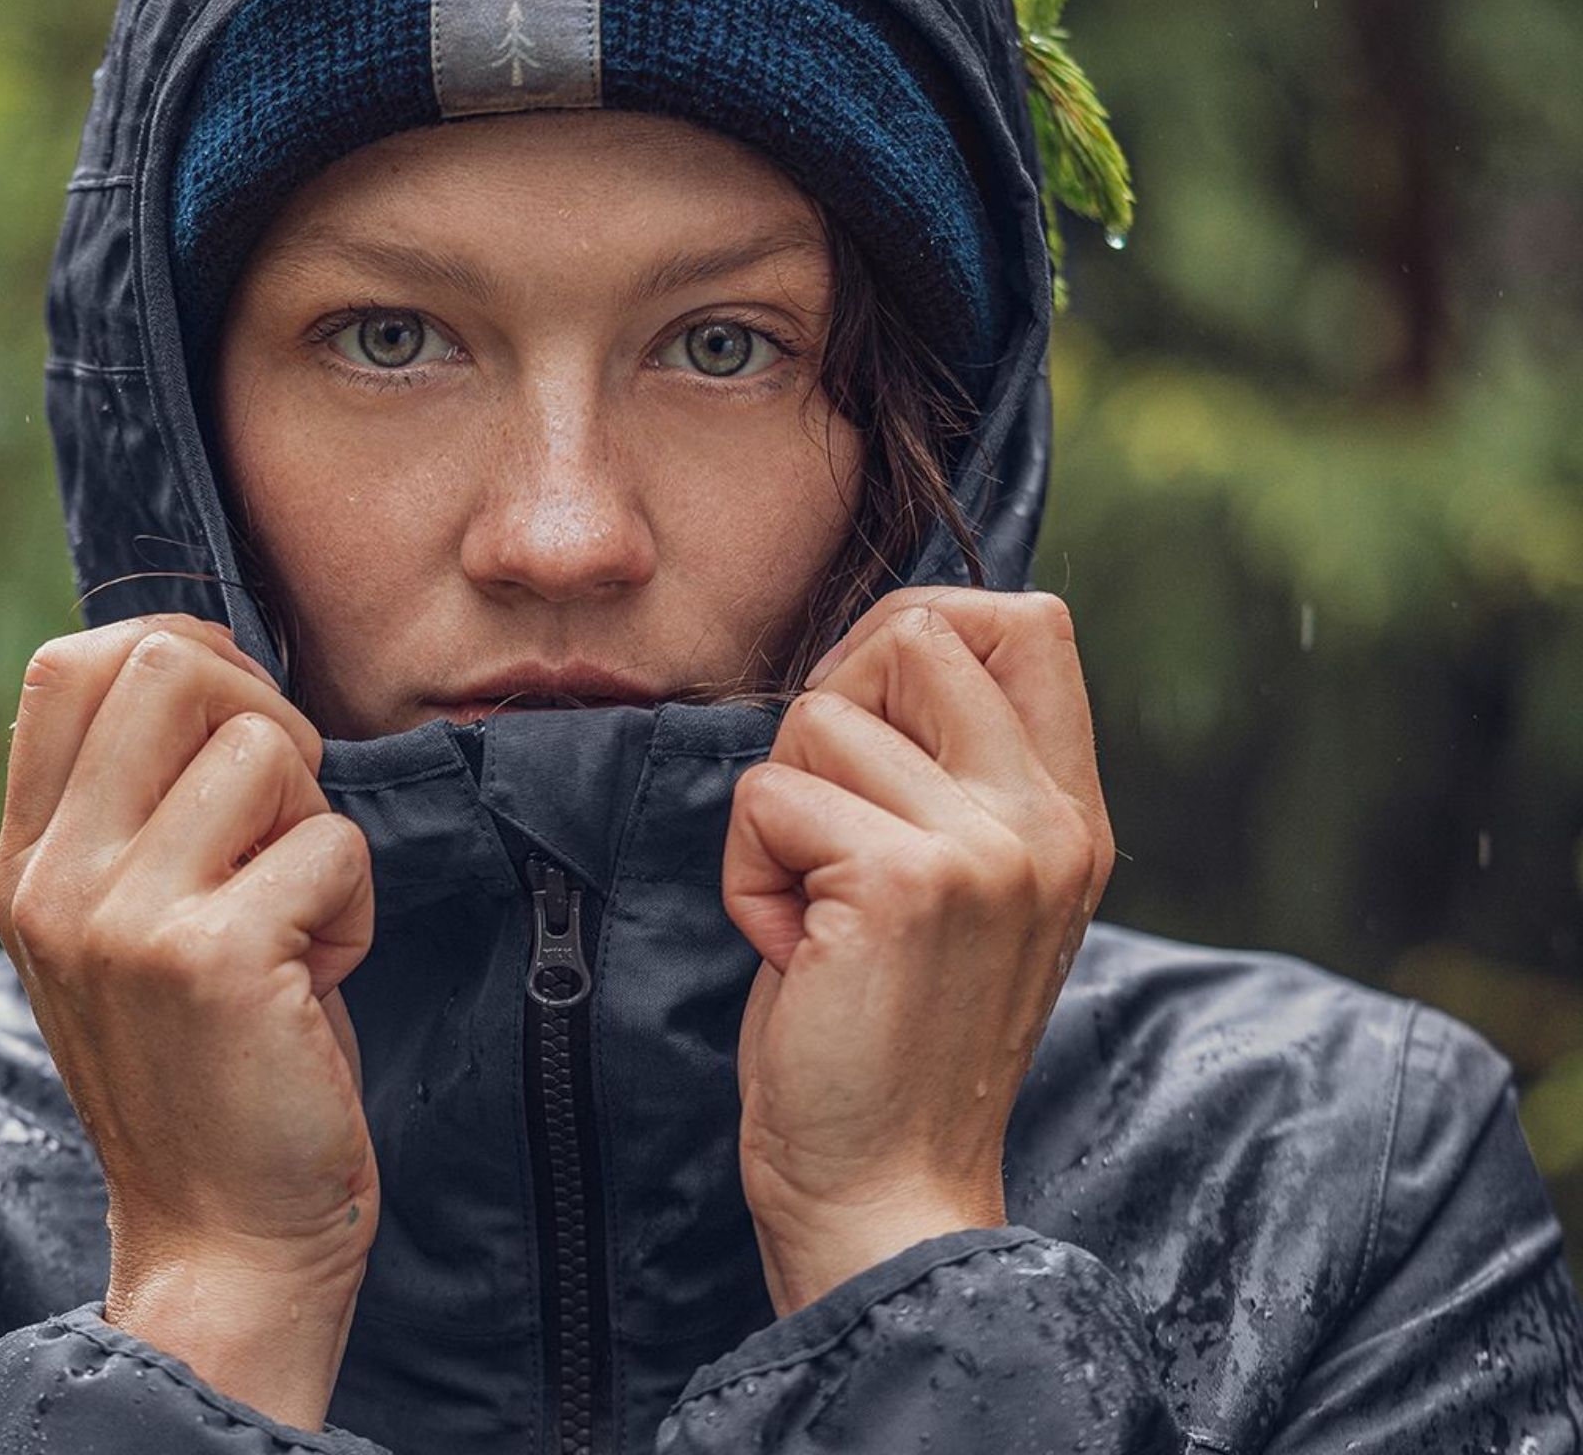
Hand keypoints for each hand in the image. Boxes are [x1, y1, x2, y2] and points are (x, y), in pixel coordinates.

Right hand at [0, 613, 376, 1428]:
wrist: (222, 1242)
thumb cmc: (210, 1068)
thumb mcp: (129, 929)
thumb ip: (139, 810)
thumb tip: (211, 665)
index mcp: (28, 862)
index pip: (71, 663)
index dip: (183, 655)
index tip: (245, 728)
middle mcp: (56, 879)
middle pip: (168, 665)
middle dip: (266, 717)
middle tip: (285, 823)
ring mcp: (123, 916)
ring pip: (265, 746)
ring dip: (317, 821)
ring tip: (297, 916)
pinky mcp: (212, 958)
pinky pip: (332, 842)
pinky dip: (352, 903)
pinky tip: (320, 975)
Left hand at [721, 587, 1113, 1314]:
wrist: (886, 1195)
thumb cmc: (887, 1040)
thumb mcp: (962, 892)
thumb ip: (950, 773)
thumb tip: (881, 647)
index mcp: (1068, 815)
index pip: (1026, 621)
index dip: (914, 638)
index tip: (864, 730)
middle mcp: (1047, 820)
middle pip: (918, 631)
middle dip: (830, 708)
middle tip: (821, 826)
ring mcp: (987, 847)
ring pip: (819, 717)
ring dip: (777, 816)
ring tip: (813, 916)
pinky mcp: (904, 882)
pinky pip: (767, 797)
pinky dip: (747, 872)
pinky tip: (792, 950)